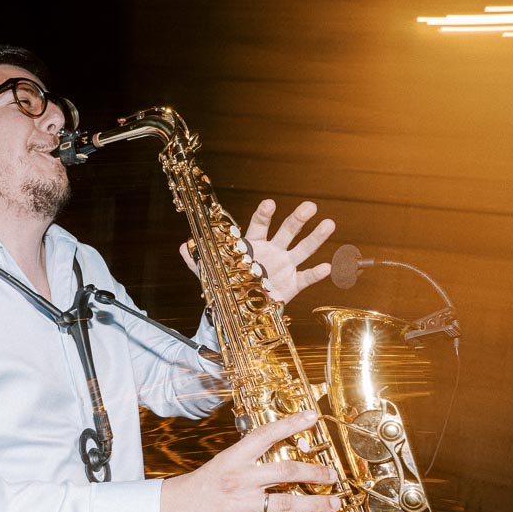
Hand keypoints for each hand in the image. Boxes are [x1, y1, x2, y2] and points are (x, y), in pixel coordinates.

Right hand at [159, 410, 341, 511]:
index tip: (312, 416)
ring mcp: (239, 504)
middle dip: (315, 471)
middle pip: (286, 470)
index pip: (265, 435)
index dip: (290, 424)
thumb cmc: (194, 489)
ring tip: (335, 503)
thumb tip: (278, 462)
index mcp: (232, 458)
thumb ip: (247, 462)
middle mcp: (238, 479)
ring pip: (286, 502)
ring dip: (316, 503)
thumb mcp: (219, 466)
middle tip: (333, 474)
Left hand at [176, 199, 333, 302]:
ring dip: (316, 237)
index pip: (259, 225)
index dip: (264, 214)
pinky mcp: (293, 283)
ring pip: (303, 249)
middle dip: (298, 218)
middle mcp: (272, 252)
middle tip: (309, 206)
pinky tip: (328, 266)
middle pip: (287, 231)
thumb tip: (183, 247)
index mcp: (253, 245)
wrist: (240, 307)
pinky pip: (307, 277)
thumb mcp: (209, 273)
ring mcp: (284, 266)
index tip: (269, 204)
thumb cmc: (228, 285)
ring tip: (329, 223)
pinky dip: (317, 273)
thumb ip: (196, 260)